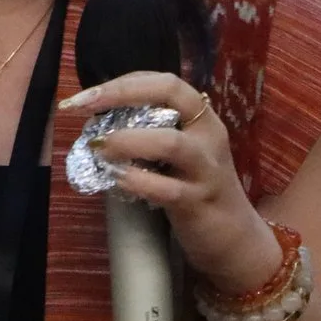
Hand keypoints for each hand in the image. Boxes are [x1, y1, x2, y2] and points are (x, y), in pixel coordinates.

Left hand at [61, 72, 281, 295]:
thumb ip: (151, 132)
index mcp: (202, 118)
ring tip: (100, 146)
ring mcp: (205, 169)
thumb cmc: (196, 188)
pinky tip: (117, 178)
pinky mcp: (198, 203)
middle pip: (171, 94)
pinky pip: (166, 189)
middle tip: (84, 104)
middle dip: (122, 93)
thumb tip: (98, 121)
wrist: (235, 238)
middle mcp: (208, 135)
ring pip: (171, 142)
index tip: (88, 94)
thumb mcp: (181, 153)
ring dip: (128, 139)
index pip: (165, 82)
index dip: (125, 83)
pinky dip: (138, 181)